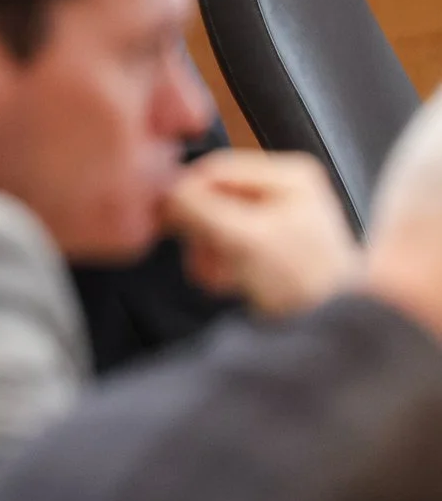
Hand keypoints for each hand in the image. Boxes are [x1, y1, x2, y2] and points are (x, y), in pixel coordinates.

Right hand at [166, 149, 361, 317]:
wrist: (334, 332)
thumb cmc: (305, 286)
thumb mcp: (245, 240)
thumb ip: (200, 209)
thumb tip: (165, 192)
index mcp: (292, 176)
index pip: (217, 169)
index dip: (187, 193)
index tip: (166, 218)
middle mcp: (288, 190)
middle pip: (215, 195)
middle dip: (200, 230)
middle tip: (199, 258)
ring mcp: (280, 218)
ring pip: (216, 220)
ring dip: (207, 251)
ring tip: (216, 277)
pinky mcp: (271, 245)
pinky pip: (227, 241)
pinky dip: (219, 262)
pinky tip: (226, 281)